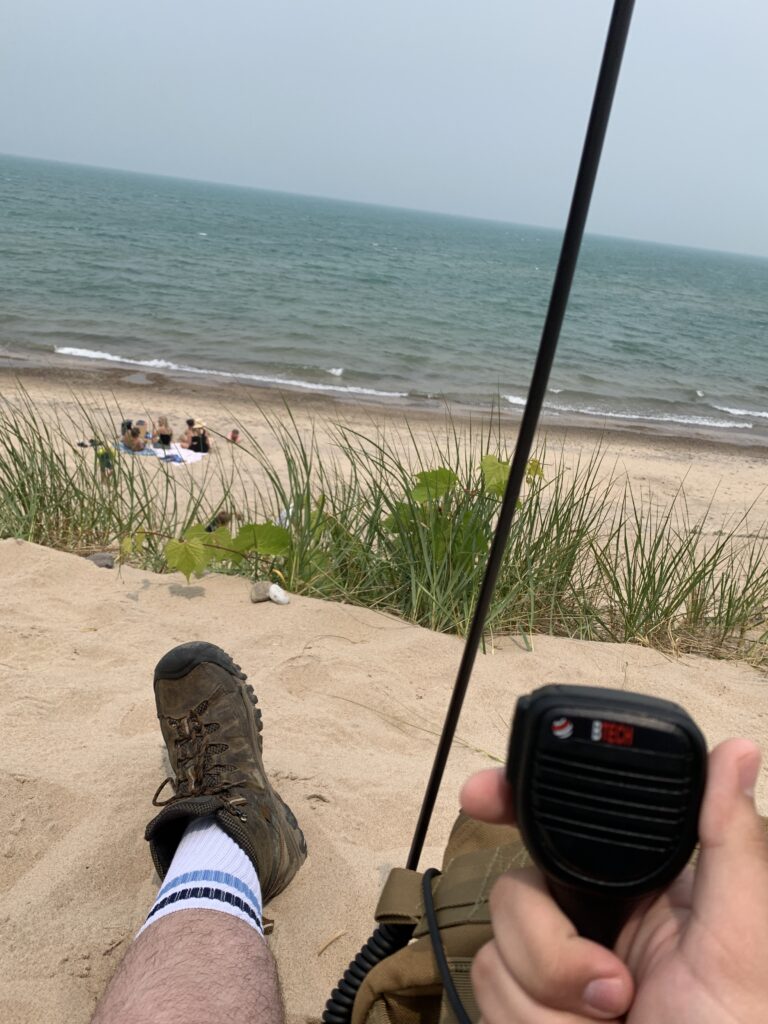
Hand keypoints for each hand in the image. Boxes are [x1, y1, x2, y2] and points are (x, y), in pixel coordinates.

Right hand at [461, 738, 767, 1022]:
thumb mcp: (744, 943)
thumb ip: (731, 843)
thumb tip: (737, 750)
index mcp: (642, 887)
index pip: (564, 822)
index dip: (513, 798)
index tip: (480, 795)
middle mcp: (592, 920)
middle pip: (516, 886)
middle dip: (550, 946)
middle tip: (616, 992)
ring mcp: (556, 972)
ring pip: (494, 948)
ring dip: (550, 1005)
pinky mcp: (528, 1014)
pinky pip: (486, 997)